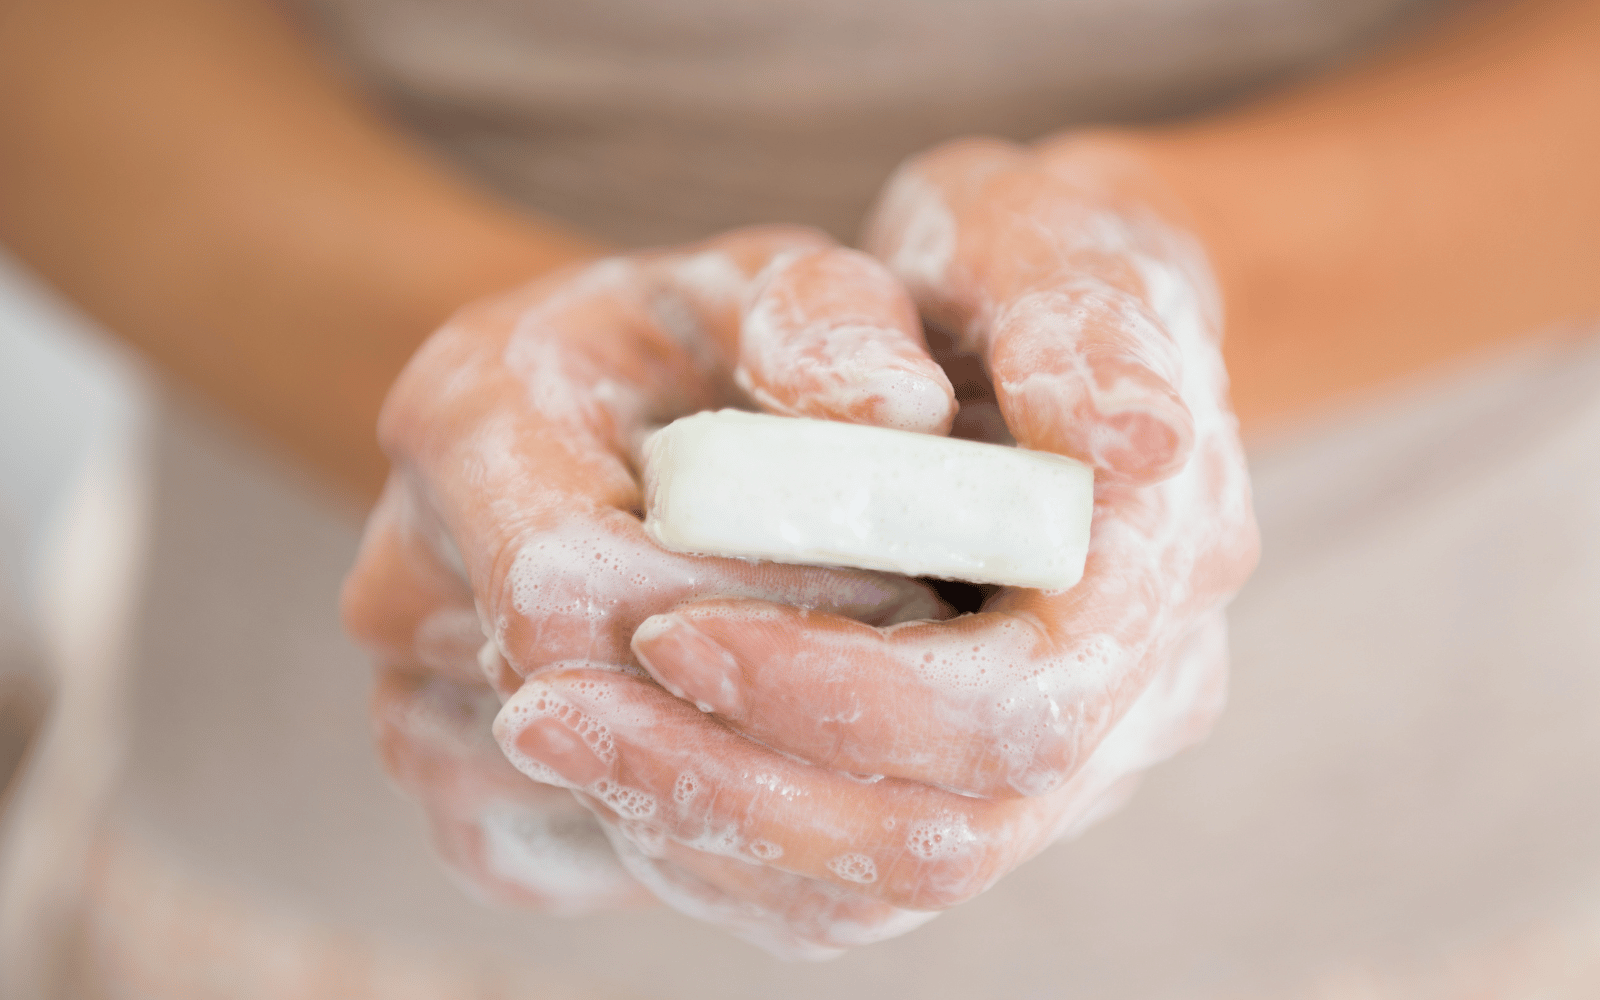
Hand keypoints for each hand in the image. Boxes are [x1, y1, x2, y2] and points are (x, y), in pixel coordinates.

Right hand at [342, 226, 954, 927]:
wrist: (619, 428)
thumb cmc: (716, 347)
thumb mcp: (782, 285)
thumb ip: (833, 320)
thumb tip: (895, 412)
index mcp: (459, 418)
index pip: (569, 587)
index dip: (759, 612)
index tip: (903, 591)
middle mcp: (400, 577)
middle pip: (591, 718)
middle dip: (780, 698)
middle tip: (906, 649)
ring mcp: (412, 707)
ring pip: (609, 810)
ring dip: (763, 766)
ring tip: (846, 676)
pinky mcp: (466, 807)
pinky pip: (603, 863)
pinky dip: (720, 829)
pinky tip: (780, 739)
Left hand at [492, 136, 1256, 954]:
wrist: (1040, 320)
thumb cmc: (1024, 258)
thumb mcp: (1041, 236)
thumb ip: (1080, 322)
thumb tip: (1126, 440)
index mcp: (1169, 567)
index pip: (1016, 708)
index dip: (833, 690)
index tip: (661, 627)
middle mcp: (1139, 699)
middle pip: (947, 831)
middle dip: (732, 777)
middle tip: (543, 711)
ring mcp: (1070, 765)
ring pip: (888, 875)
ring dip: (705, 820)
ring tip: (546, 730)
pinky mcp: (987, 788)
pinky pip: (856, 882)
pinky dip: (725, 836)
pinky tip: (617, 761)